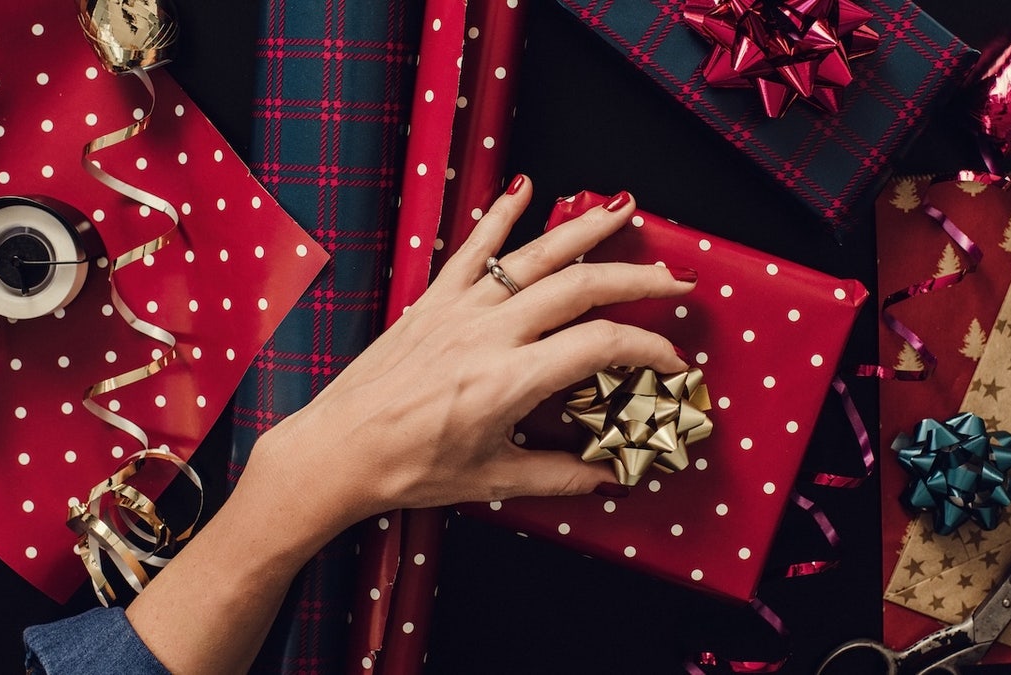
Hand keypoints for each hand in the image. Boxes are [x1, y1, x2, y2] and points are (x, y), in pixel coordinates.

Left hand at [249, 176, 695, 530]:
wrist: (336, 451)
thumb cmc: (406, 468)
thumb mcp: (492, 479)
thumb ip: (559, 474)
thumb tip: (607, 475)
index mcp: (508, 381)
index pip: (600, 347)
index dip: (647, 347)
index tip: (670, 358)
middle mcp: (489, 335)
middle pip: (579, 288)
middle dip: (636, 279)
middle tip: (674, 280)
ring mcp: (459, 311)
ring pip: (533, 257)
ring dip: (584, 230)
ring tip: (623, 209)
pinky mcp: (432, 302)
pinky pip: (471, 250)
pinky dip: (498, 217)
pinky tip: (523, 190)